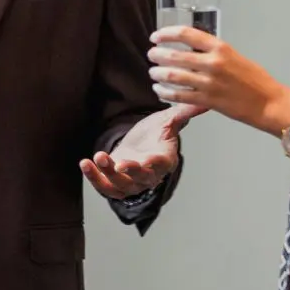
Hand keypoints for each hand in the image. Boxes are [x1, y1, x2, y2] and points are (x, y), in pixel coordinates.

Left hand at [79, 103, 198, 198]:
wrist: (139, 143)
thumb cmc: (155, 133)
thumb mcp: (167, 120)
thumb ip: (183, 113)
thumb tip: (205, 103)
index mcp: (164, 160)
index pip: (161, 165)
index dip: (154, 164)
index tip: (146, 160)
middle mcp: (149, 175)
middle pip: (141, 179)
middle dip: (130, 172)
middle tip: (118, 164)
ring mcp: (131, 182)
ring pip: (120, 185)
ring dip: (107, 174)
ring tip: (97, 157)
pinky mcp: (114, 183)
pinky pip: (104, 187)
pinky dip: (94, 178)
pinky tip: (85, 164)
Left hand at [148, 25, 289, 133]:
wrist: (269, 103)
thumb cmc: (255, 79)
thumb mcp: (234, 56)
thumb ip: (211, 52)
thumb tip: (188, 49)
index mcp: (221, 48)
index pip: (186, 34)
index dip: (166, 34)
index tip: (156, 37)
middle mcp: (213, 63)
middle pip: (174, 55)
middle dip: (157, 55)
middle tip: (151, 55)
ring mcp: (208, 83)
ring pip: (172, 76)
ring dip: (158, 73)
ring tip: (153, 73)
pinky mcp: (206, 101)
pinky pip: (177, 95)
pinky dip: (164, 92)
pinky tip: (159, 90)